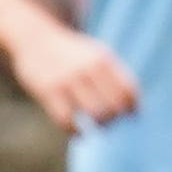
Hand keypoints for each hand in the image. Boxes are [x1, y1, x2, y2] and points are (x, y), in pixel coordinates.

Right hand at [11, 20, 139, 127]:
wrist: (36, 37)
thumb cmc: (73, 52)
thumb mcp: (96, 54)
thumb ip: (114, 75)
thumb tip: (135, 108)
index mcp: (103, 59)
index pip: (128, 89)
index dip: (133, 107)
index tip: (132, 116)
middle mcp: (87, 68)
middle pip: (114, 104)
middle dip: (116, 118)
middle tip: (111, 123)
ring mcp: (67, 79)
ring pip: (94, 113)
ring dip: (99, 125)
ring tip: (98, 127)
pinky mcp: (47, 90)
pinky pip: (66, 119)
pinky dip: (75, 131)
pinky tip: (79, 133)